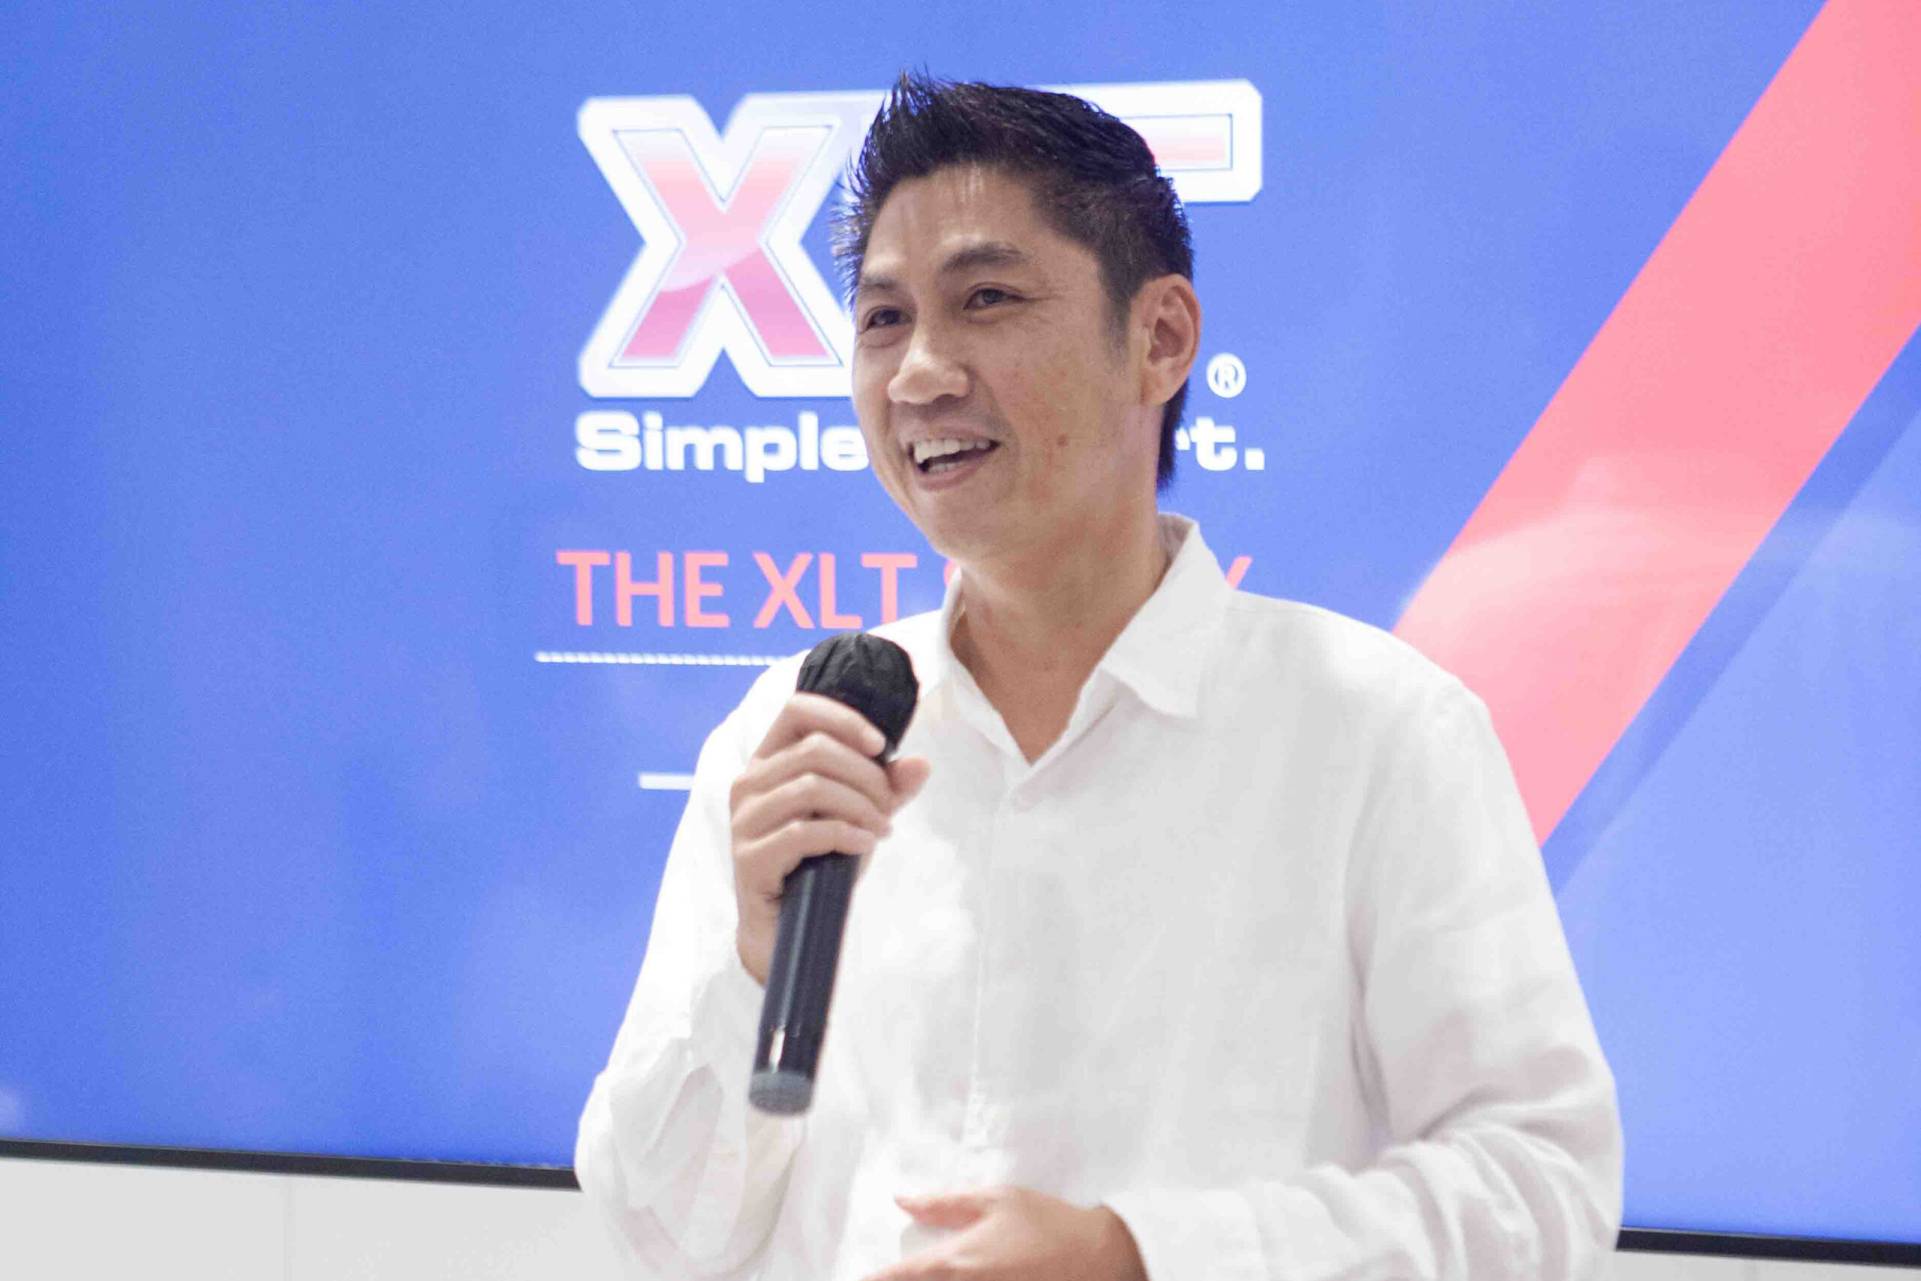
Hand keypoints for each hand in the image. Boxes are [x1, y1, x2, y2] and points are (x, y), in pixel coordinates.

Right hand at [729, 691, 930, 985]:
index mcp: (769, 761)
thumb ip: (887, 788)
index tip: (880, 744)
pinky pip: (805, 832)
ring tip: (881, 829)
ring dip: (860, 806)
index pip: (797, 709)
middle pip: (815, 750)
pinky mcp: (750, 858)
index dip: (843, 717)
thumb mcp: (858, 816)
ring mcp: (744, 821)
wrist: (787, 929)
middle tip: (889, 806)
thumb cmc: (818, 863)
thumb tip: (921, 764)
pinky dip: (846, 834)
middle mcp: (749, 783)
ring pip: (812, 787)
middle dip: (866, 775)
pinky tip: (865, 845)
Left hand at [860, 1185, 1147, 1280]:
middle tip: (890, 1276)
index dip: (875, 1279)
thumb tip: (902, 1201)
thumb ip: (945, 1204)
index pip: (899, 1277)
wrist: (1099, 1258)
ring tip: (921, 1276)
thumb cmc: (1047, 1222)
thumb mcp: (996, 1199)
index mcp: (956, 1262)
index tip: (859, 1277)